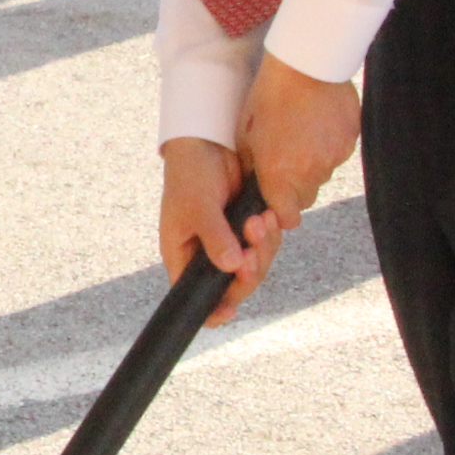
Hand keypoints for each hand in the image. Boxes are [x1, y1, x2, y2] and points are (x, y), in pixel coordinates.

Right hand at [158, 138, 279, 325]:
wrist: (209, 142)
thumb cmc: (190, 174)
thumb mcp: (197, 205)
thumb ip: (214, 237)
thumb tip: (231, 267)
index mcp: (184, 255)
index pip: (195, 295)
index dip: (212, 309)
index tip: (228, 312)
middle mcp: (207, 254)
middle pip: (234, 283)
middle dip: (249, 268)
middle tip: (253, 245)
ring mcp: (230, 242)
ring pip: (255, 265)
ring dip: (263, 247)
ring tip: (260, 219)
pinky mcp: (248, 227)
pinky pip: (267, 244)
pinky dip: (270, 234)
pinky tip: (267, 214)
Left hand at [238, 52, 359, 228]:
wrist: (303, 64)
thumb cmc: (267, 97)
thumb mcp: (247, 136)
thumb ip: (255, 169)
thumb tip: (258, 187)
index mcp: (280, 176)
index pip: (289, 219)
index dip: (282, 211)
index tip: (276, 198)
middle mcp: (311, 173)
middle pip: (307, 197)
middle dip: (296, 187)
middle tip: (286, 160)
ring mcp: (335, 157)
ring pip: (324, 174)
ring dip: (313, 163)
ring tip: (301, 134)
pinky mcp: (352, 139)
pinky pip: (340, 153)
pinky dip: (330, 144)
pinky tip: (318, 122)